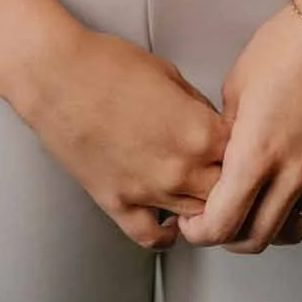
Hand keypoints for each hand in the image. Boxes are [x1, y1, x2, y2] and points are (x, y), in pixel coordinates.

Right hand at [21, 25, 230, 250]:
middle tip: (224, 172)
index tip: (241, 146)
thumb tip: (210, 123)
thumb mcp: (168, 72)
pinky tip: (169, 221)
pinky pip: (152, 237)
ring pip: (196, 219)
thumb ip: (197, 106)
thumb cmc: (105, 64)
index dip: (245, 149)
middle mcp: (180, 169)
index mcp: (200, 132)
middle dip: (230, 182)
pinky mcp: (118, 203)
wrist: (56, 75)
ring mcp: (149, 192)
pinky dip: (166, 234)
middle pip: (227, 194)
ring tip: (202, 193)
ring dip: (202, 207)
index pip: (245, 157)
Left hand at [174, 2, 301, 252]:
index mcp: (256, 153)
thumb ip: (228, 132)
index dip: (200, 231)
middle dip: (228, 237)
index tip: (192, 222)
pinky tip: (297, 209)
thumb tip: (223, 157)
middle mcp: (292, 172)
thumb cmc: (289, 44)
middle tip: (217, 221)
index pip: (222, 222)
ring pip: (292, 233)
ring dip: (268, 232)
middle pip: (256, 237)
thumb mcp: (237, 86)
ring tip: (254, 214)